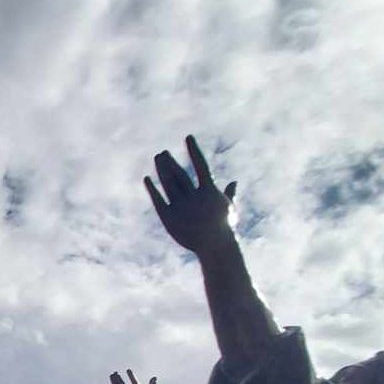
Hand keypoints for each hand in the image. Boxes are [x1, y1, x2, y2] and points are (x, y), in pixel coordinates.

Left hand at [145, 135, 238, 256]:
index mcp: (210, 190)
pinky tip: (148, 178)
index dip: (194, 150)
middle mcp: (194, 196)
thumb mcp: (228, 208)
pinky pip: (159, 199)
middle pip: (179, 174)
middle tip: (162, 152)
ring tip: (158, 158)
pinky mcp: (170, 217)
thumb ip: (229, 194)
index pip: (200, 165)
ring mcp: (182, 206)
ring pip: (169, 183)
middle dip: (170, 162)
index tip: (188, 137)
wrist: (214, 247)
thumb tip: (235, 183)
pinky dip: (153, 189)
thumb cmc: (224, 228)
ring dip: (162, 170)